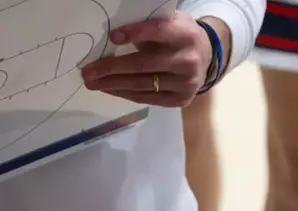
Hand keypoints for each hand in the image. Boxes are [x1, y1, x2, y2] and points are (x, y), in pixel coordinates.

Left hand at [80, 11, 212, 106]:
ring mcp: (186, 83)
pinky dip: (127, 94)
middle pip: (145, 64)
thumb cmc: (178, 35)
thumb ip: (147, 27)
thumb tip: (111, 37)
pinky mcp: (182, 99)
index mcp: (184, 34)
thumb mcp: (169, 22)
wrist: (207, 56)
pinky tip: (111, 90)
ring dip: (114, 84)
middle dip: (112, 68)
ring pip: (144, 84)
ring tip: (93, 83)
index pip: (157, 32)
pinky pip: (149, 98)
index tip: (112, 37)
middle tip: (88, 71)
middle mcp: (188, 60)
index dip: (135, 34)